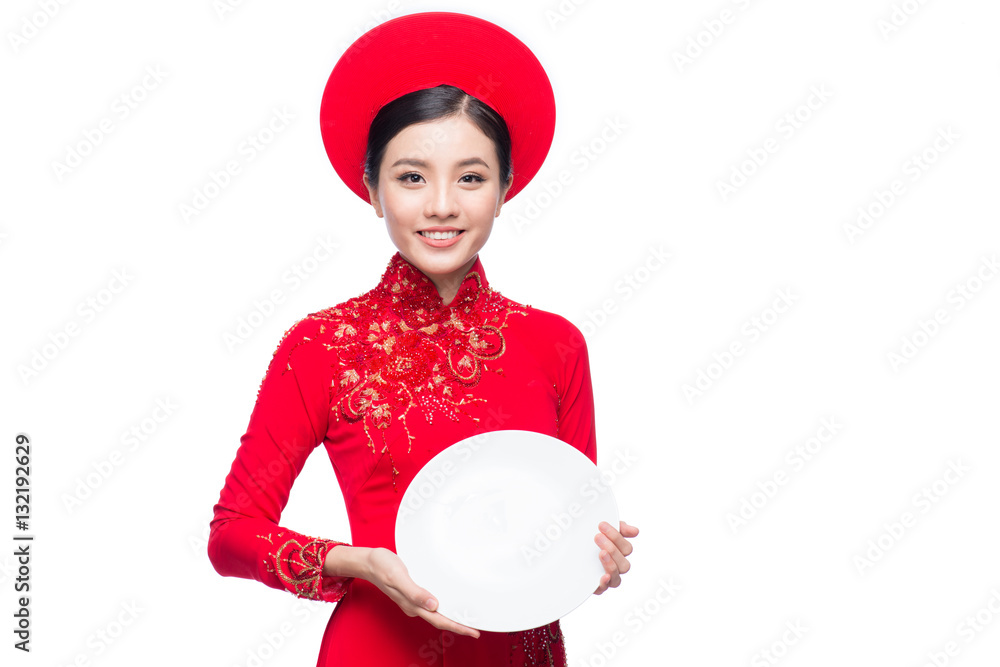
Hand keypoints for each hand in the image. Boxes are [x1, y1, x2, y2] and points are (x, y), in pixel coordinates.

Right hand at [365, 547, 479, 637]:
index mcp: (412, 605)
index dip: (457, 627)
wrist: (368, 561)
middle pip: (440, 619)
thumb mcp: (398, 577)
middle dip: (458, 625)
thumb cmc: (382, 567)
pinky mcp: (411, 591)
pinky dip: (442, 604)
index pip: (439, 620)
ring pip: (436, 611)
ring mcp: (412, 600)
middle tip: (476, 628)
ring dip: (451, 615)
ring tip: (466, 617)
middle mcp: (413, 605)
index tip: (473, 631)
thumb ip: (415, 592)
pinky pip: (430, 601)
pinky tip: (448, 599)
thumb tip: (435, 605)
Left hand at [593, 520, 637, 594]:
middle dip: (612, 549)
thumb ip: (619, 528)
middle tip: (598, 537)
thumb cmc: (589, 539)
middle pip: (624, 564)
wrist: (567, 551)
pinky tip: (603, 576)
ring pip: (617, 577)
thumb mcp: (603, 530)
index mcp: (620, 554)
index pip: (626, 549)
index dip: (616, 537)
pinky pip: (604, 589)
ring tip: (601, 553)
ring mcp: (607, 578)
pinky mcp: (596, 586)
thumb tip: (635, 531)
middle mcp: (616, 567)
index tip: (602, 525)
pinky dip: (605, 582)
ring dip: (610, 564)